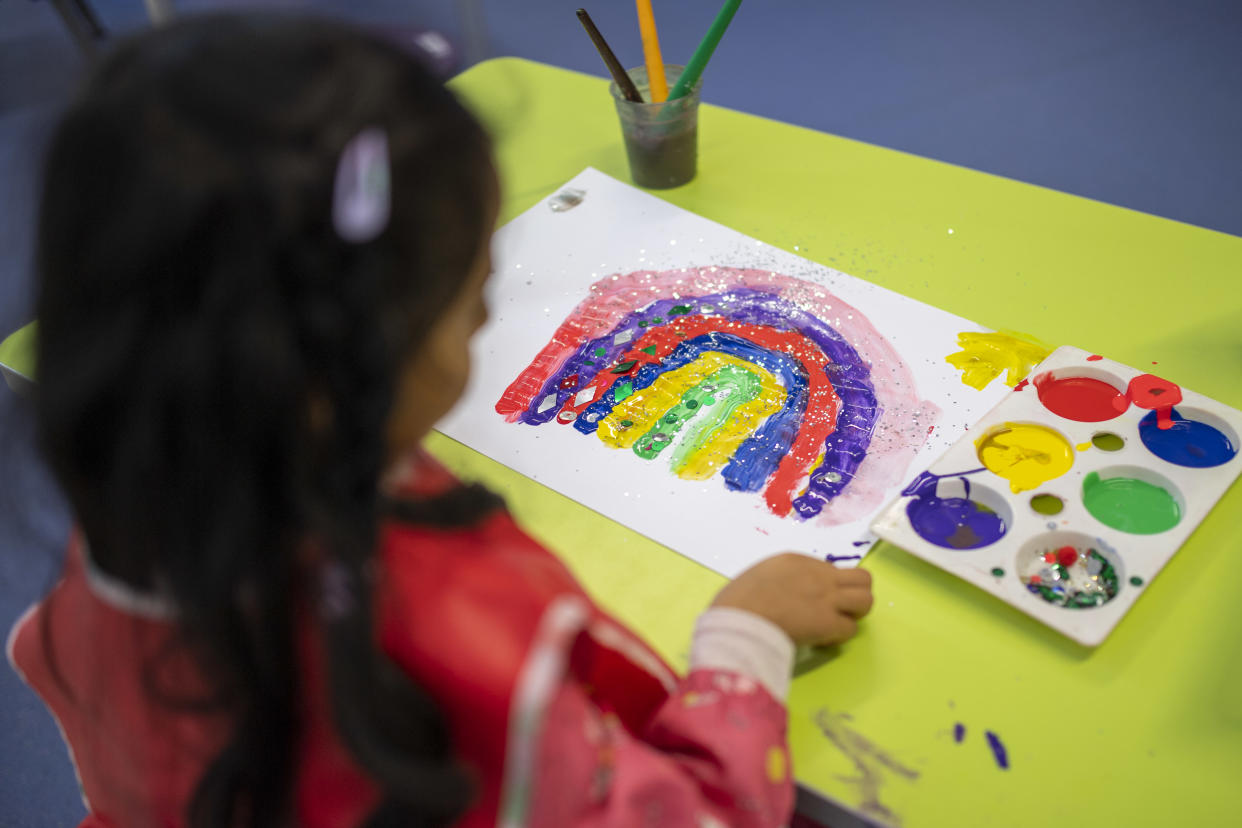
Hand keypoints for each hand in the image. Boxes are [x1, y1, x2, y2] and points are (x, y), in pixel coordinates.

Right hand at [711, 553, 873, 646]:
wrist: (739, 618)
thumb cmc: (735, 601)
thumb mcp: (757, 576)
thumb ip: (776, 581)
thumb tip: (778, 595)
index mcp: (796, 561)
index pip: (829, 570)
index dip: (824, 587)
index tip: (810, 601)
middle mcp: (818, 575)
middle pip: (861, 579)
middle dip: (854, 595)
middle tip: (837, 610)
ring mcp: (827, 598)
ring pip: (866, 600)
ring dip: (854, 614)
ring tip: (835, 624)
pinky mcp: (829, 622)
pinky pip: (850, 629)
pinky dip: (838, 636)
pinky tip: (821, 640)